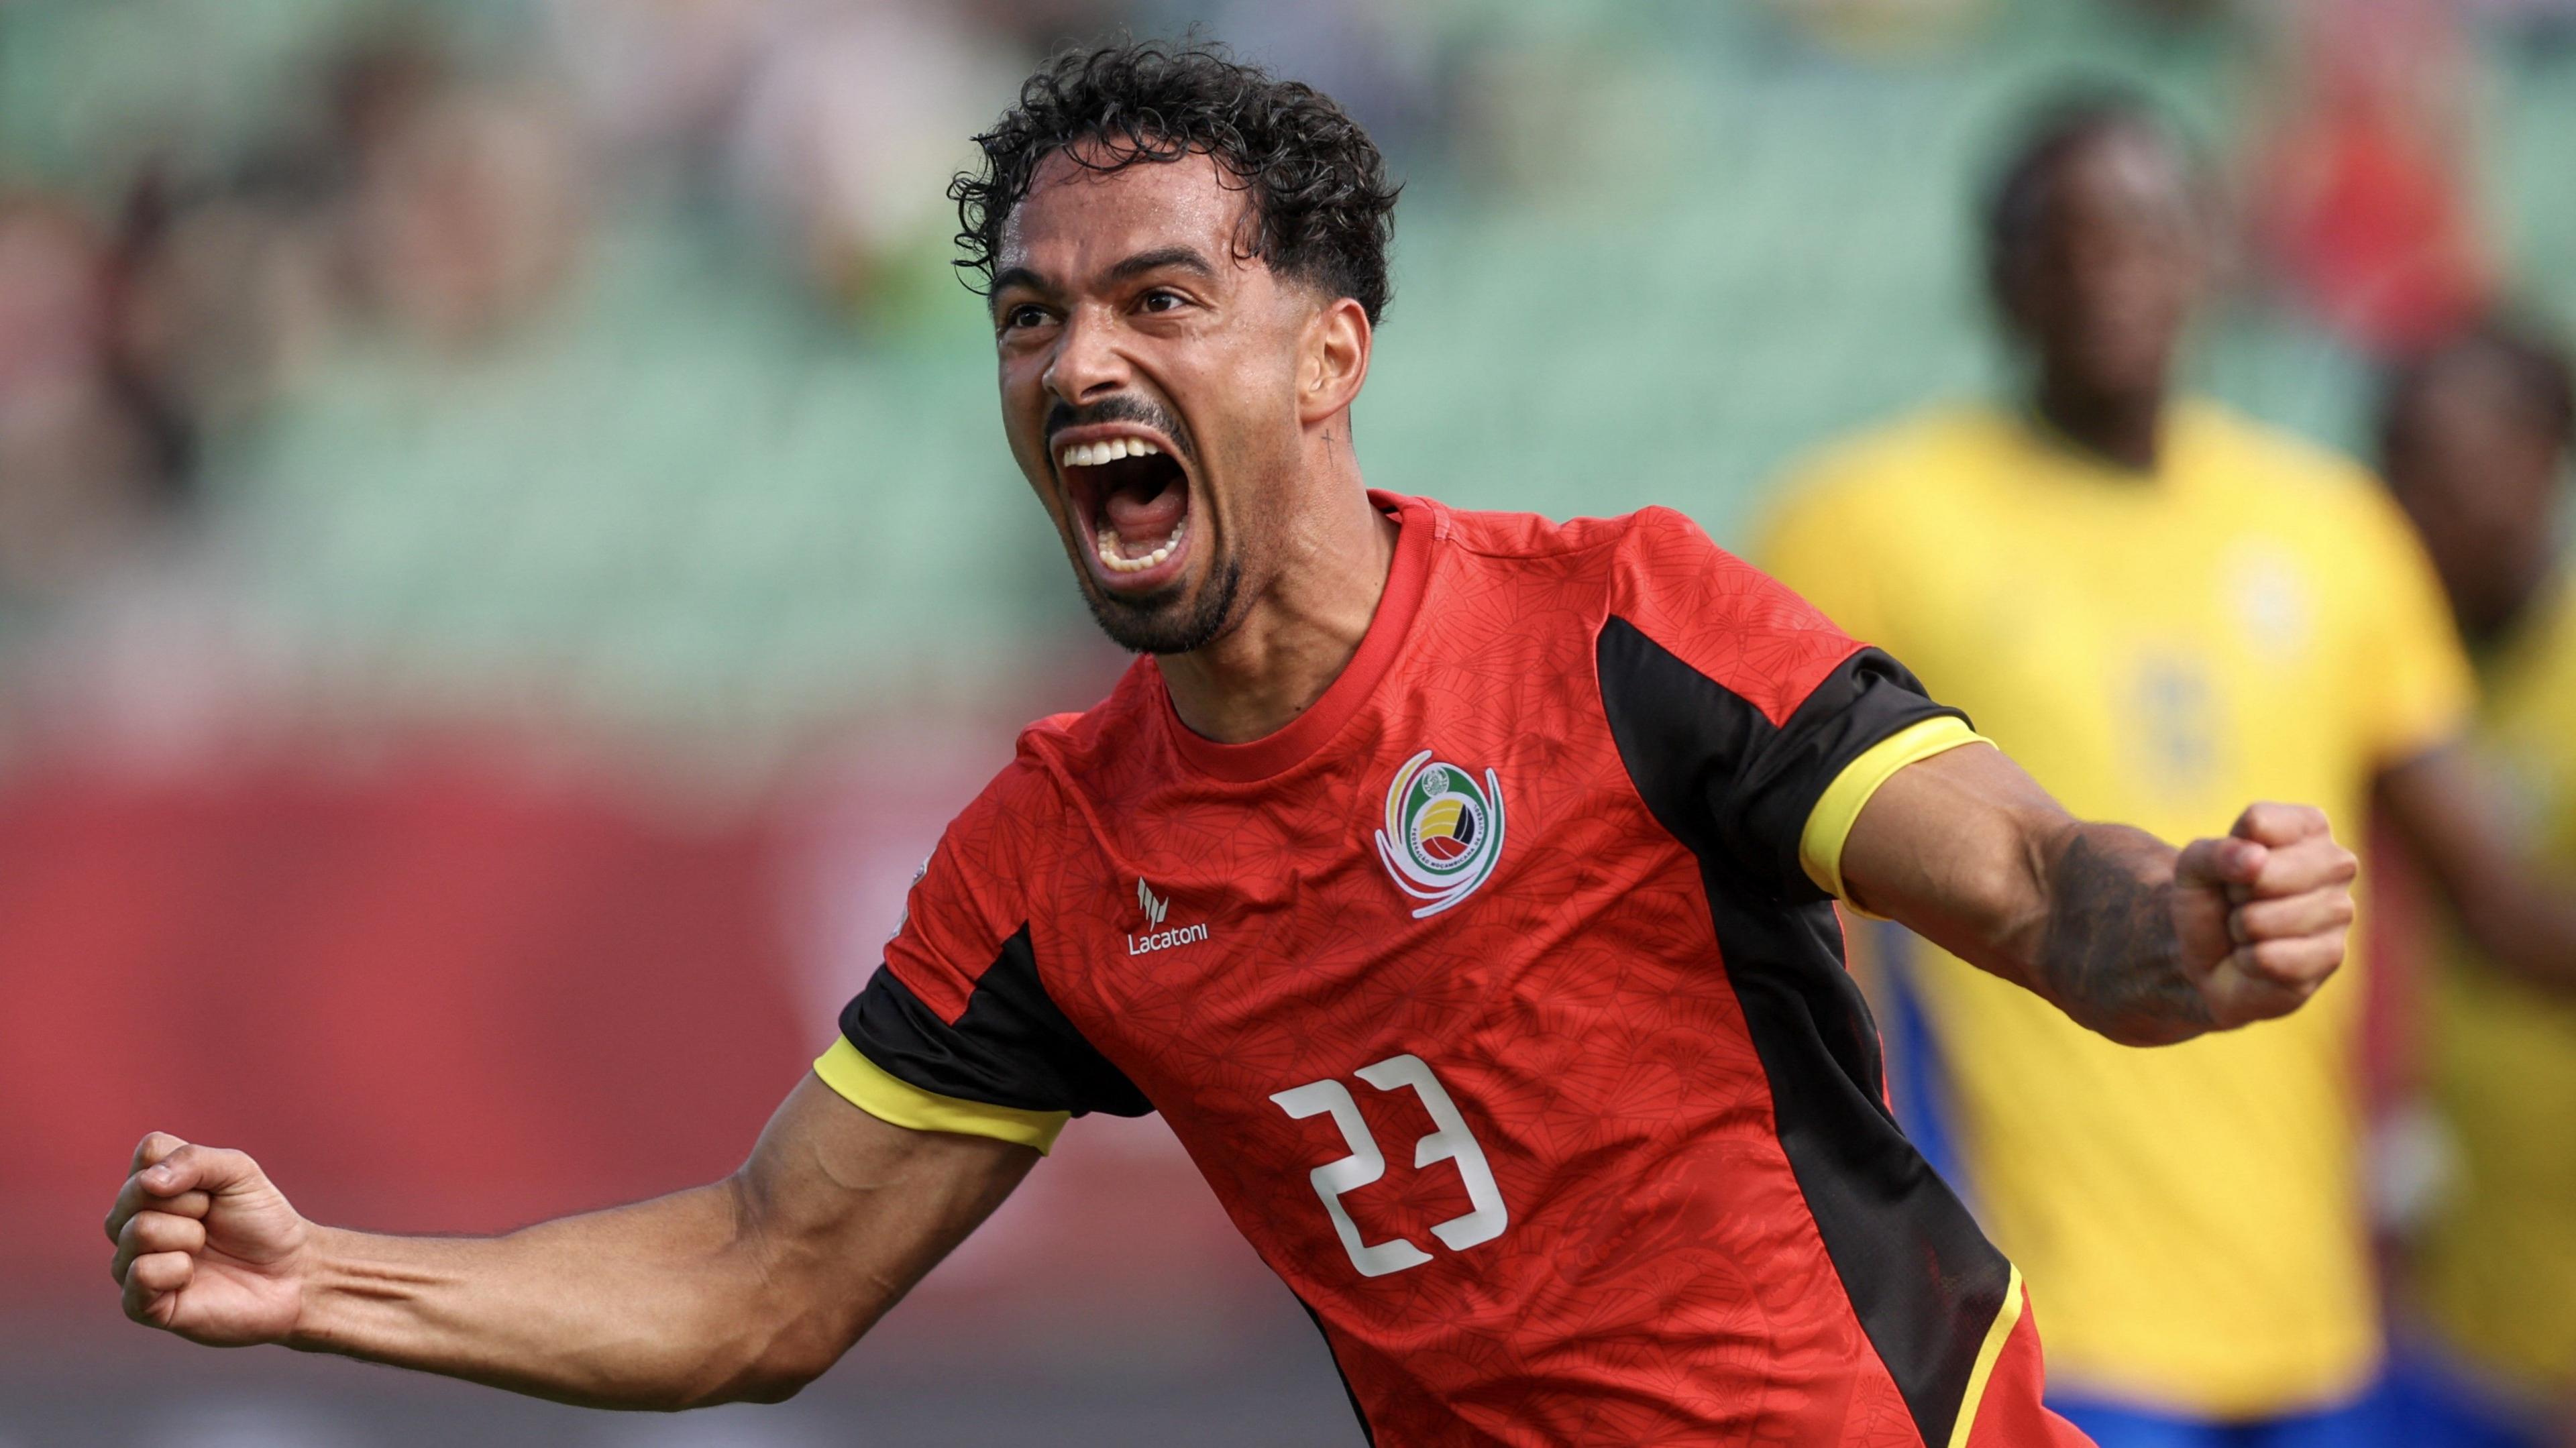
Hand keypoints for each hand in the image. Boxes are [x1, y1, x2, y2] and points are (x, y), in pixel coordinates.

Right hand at [105, 1132, 311, 1345]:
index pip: (150, 1151)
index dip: (193, 1167)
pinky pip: (140, 1274)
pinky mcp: (138, 1302)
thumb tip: (148, 1181)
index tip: (214, 1190)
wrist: (289, 1273)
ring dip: (189, 1236)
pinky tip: (191, 1277)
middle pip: (137, 1191)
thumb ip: (195, 1160)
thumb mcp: (239, 1172)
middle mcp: (130, 1220)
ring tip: (204, 1248)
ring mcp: (130, 1260)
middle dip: (193, 1203)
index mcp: (151, 1184)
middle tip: (212, 1220)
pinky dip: (178, 1271)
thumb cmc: (261, 1220)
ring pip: (138, 1231)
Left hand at [2171, 803, 2357, 1029]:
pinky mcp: (2333, 955)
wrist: (2214, 956)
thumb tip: (2255, 861)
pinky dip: (2248, 960)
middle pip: (2263, 872)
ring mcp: (2340, 910)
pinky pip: (2269, 958)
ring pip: (2262, 919)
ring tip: (2250, 928)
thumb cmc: (2214, 898)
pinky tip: (2261, 955)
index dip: (2227, 851)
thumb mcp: (2196, 864)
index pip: (2258, 823)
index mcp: (2310, 826)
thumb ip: (2216, 853)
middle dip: (2235, 893)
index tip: (2233, 865)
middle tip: (2240, 902)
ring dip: (2240, 928)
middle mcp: (2337, 863)